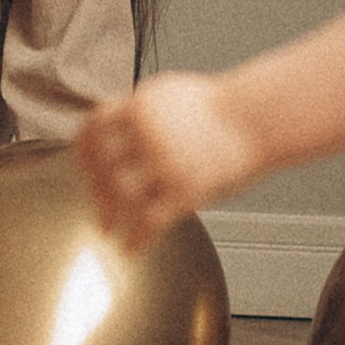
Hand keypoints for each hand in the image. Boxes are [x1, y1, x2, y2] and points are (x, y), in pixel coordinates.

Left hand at [76, 74, 255, 253]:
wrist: (259, 117)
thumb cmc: (217, 108)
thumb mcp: (167, 95)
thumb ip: (135, 112)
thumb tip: (104, 131)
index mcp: (140, 106)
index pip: (92, 132)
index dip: (85, 156)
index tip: (86, 173)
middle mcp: (148, 133)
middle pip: (103, 168)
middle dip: (96, 192)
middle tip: (99, 210)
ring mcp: (167, 162)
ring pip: (121, 196)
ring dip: (110, 217)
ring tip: (108, 231)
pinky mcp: (187, 189)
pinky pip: (150, 221)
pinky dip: (137, 239)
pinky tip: (131, 249)